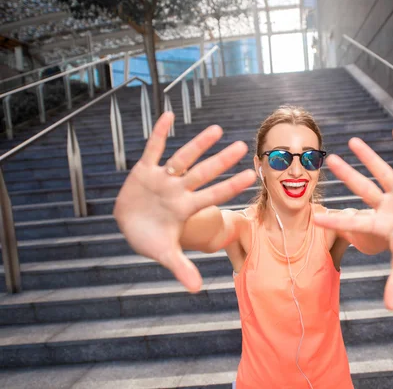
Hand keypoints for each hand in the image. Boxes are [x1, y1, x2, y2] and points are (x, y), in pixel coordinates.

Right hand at [113, 112, 255, 292]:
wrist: (128, 226)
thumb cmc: (149, 239)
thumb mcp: (164, 253)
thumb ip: (181, 267)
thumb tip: (197, 290)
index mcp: (186, 207)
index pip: (214, 195)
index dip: (230, 186)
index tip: (251, 176)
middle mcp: (178, 190)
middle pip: (203, 173)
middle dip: (221, 161)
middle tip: (242, 147)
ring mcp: (162, 178)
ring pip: (183, 157)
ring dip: (198, 144)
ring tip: (217, 129)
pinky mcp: (144, 170)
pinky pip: (152, 148)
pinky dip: (158, 133)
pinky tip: (169, 115)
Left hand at [313, 127, 392, 310]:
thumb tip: (389, 309)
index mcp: (380, 226)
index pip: (355, 221)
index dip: (338, 220)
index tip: (315, 216)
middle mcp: (385, 207)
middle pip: (365, 189)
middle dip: (349, 177)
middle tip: (330, 161)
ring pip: (382, 172)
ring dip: (370, 157)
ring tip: (353, 141)